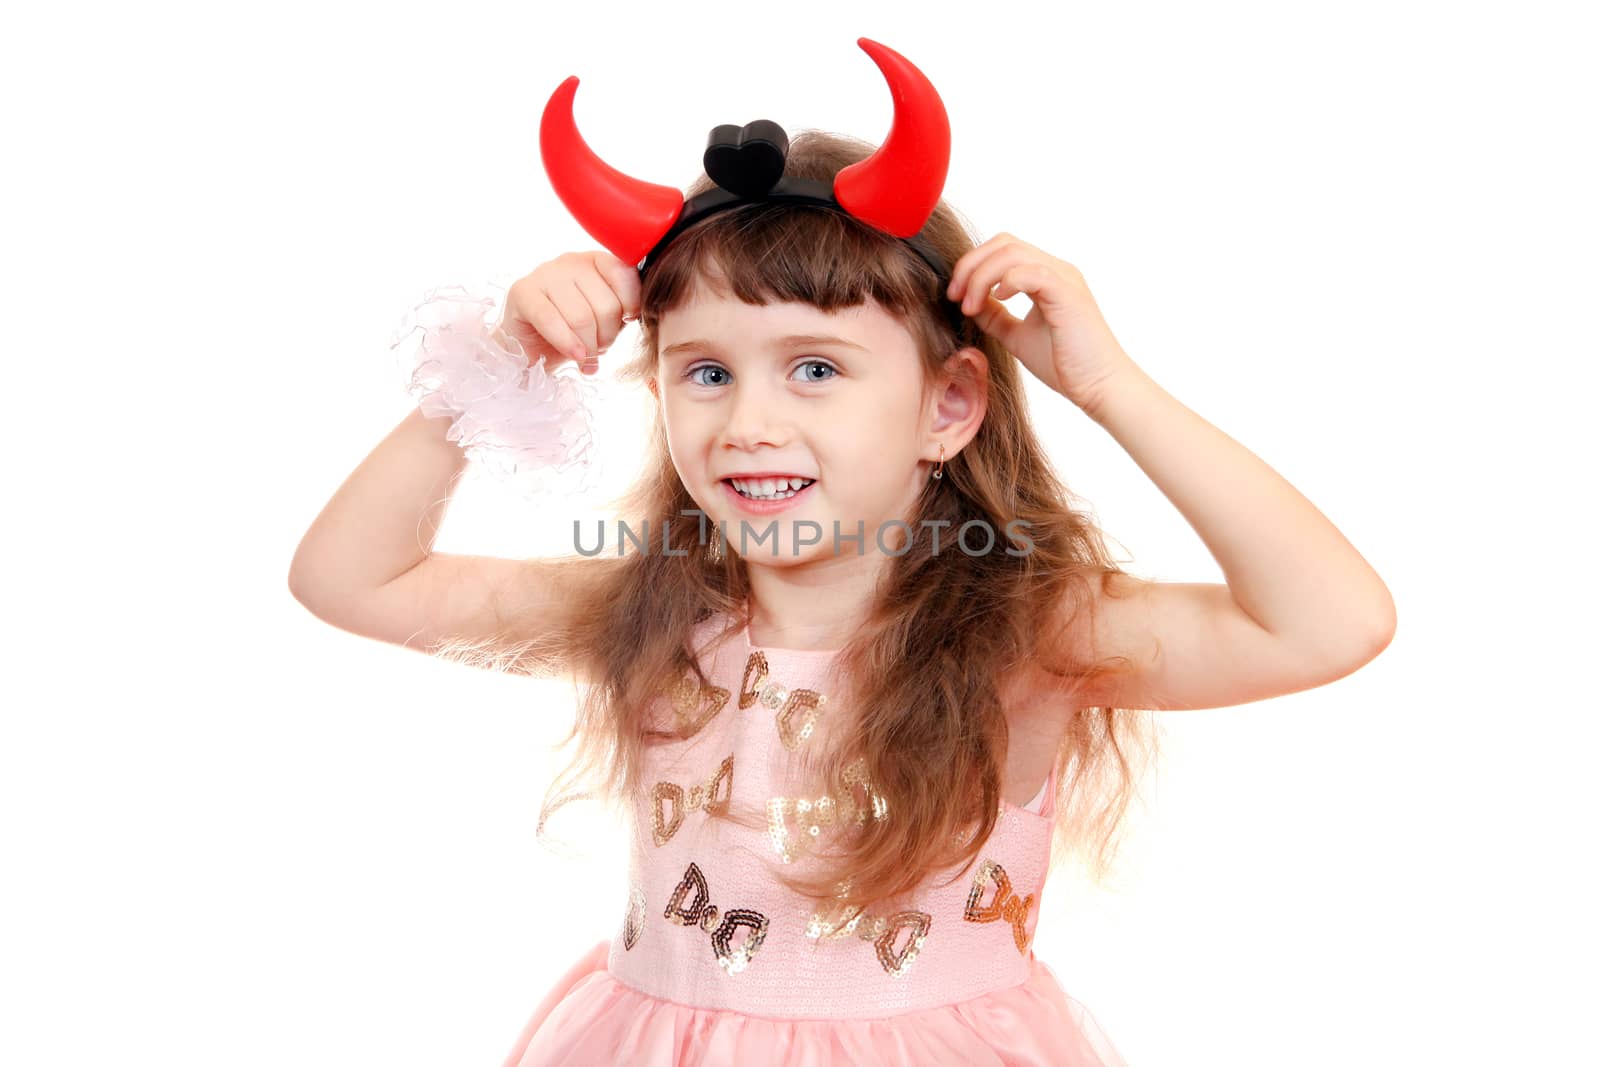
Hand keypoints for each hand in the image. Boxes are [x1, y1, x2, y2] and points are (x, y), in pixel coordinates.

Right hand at [495, 251, 642, 376]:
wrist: (533, 350)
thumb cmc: (576, 333)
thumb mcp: (609, 320)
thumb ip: (625, 309)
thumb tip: (649, 308)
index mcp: (596, 261)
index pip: (624, 273)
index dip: (630, 305)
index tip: (627, 321)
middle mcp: (570, 261)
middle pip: (604, 303)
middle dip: (607, 336)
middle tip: (599, 349)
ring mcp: (544, 274)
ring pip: (580, 316)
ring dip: (588, 346)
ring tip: (586, 356)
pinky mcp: (522, 292)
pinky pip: (551, 320)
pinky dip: (567, 343)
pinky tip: (576, 356)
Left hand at [946, 233, 1137, 412]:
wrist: (1100, 387)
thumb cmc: (1065, 365)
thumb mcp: (1017, 336)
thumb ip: (995, 316)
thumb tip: (969, 303)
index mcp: (1045, 277)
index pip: (1002, 249)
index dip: (972, 266)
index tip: (954, 296)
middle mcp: (1057, 270)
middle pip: (1003, 243)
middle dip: (970, 265)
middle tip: (954, 296)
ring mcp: (1064, 279)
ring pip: (1012, 253)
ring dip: (981, 276)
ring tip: (969, 305)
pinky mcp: (1068, 294)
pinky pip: (1032, 271)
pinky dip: (1006, 281)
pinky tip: (996, 300)